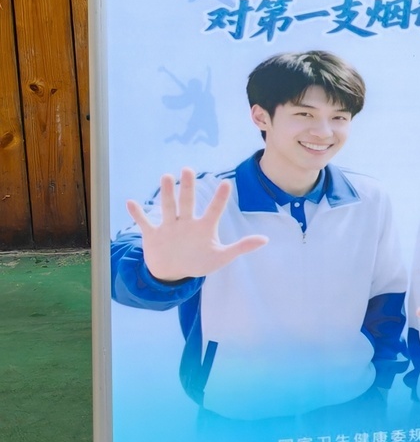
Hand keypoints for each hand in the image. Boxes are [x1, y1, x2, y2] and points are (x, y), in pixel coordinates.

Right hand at [125, 170, 267, 281]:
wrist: (173, 272)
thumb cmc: (199, 262)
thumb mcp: (221, 257)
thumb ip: (241, 247)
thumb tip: (266, 240)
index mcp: (204, 227)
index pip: (214, 210)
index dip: (220, 198)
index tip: (226, 183)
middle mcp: (186, 222)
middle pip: (188, 202)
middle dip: (188, 187)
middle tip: (188, 169)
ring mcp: (169, 227)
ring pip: (168, 207)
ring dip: (167, 193)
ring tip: (166, 177)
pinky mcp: (153, 234)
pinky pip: (144, 222)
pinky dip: (137, 214)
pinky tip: (130, 202)